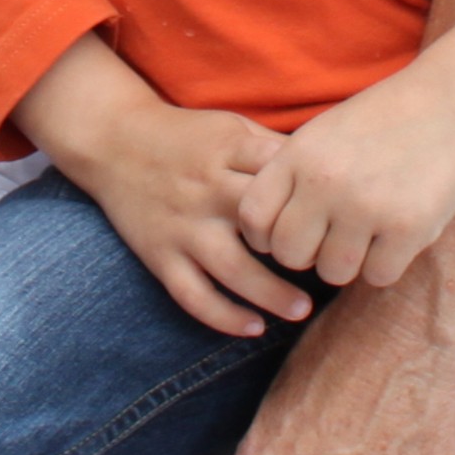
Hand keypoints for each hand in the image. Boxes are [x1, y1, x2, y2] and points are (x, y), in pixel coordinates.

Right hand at [12, 36, 311, 338]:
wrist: (112, 140)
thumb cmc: (186, 136)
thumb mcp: (231, 126)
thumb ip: (272, 150)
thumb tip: (328, 175)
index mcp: (228, 151)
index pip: (281, 177)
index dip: (314, 199)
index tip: (343, 219)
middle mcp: (206, 190)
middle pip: (261, 225)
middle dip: (299, 250)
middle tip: (335, 271)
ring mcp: (182, 226)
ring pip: (230, 268)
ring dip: (269, 293)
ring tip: (301, 310)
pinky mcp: (160, 254)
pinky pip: (191, 294)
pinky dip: (222, 316)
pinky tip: (253, 328)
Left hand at [238, 0, 454, 288]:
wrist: (451, 100)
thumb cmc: (382, 120)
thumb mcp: (321, 134)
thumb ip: (290, 176)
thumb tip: (263, 234)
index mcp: (298, 155)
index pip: (253, 218)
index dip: (265, 236)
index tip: (288, 233)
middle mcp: (325, 182)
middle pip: (289, 255)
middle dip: (308, 254)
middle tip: (332, 238)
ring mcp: (366, 207)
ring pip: (333, 271)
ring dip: (348, 262)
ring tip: (367, 234)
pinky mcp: (409, 228)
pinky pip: (379, 275)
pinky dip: (386, 263)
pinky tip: (397, 236)